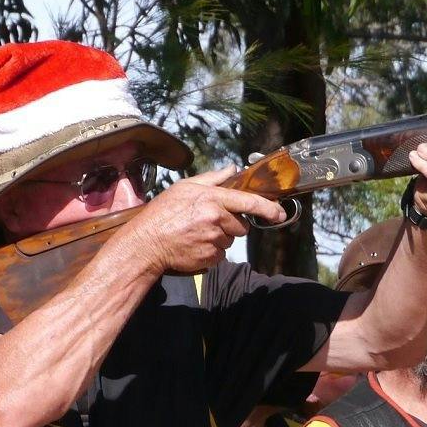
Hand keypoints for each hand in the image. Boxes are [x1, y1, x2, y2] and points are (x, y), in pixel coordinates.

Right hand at [117, 169, 288, 275]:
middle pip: (241, 226)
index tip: (280, 213)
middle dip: (231, 225)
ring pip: (230, 241)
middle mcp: (216, 219)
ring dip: (220, 238)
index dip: (268, 208)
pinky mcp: (210, 258)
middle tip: (208, 222)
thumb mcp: (184, 188)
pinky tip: (195, 245)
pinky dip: (212, 251)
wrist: (146, 244)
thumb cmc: (162, 214)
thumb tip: (233, 168)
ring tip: (197, 233)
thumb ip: (212, 178)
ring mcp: (214, 240)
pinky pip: (221, 254)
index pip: (249, 202)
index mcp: (212, 199)